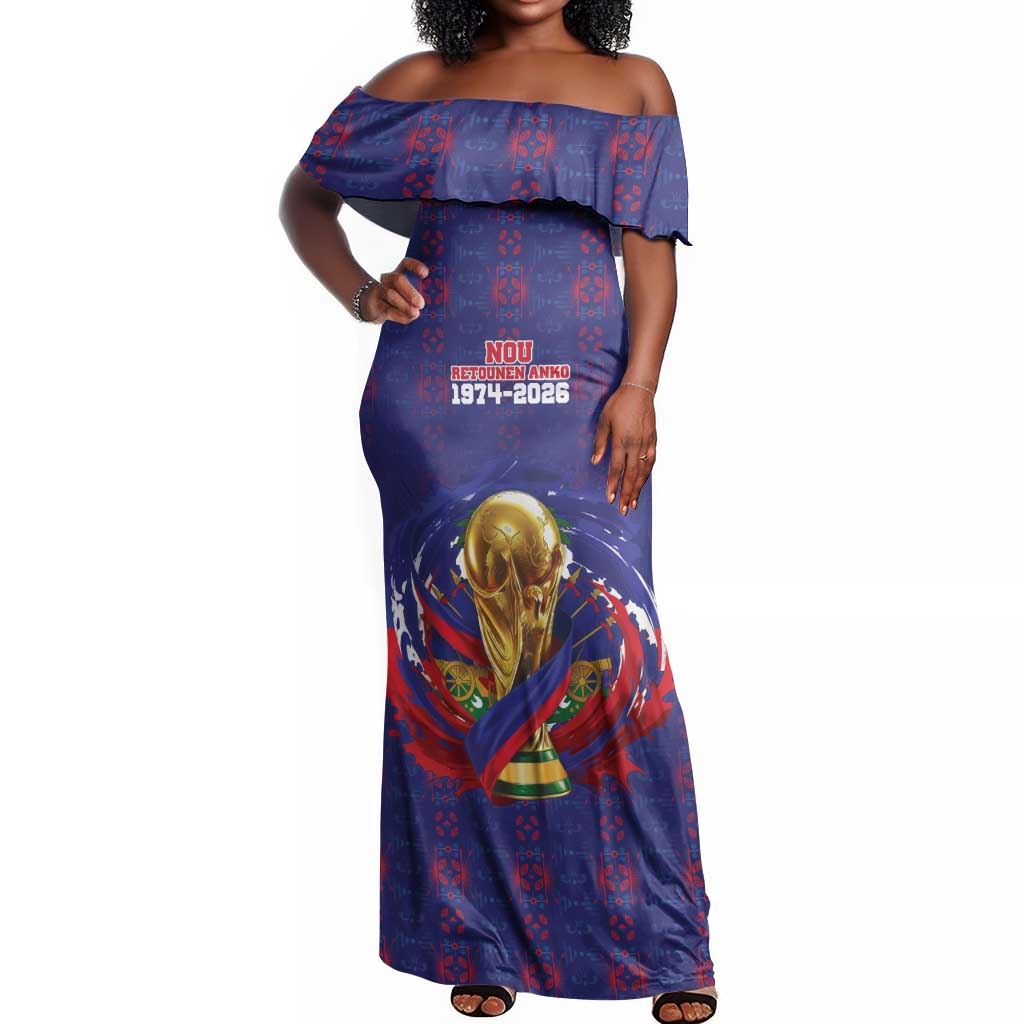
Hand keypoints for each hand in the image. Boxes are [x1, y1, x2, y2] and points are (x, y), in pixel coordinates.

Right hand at [362, 257, 428, 323]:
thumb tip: (422, 306)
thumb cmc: (395, 297)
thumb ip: (416, 296)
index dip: (416, 266)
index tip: (425, 274)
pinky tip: (409, 318)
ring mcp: (380, 291)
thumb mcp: (407, 293)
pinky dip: (400, 315)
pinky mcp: (376, 304)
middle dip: (410, 292)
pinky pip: (388, 309)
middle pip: (397, 279)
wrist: (371, 303)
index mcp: (399, 272)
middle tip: (421, 304)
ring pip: (391, 295)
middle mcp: (388, 279)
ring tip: (415, 313)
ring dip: (405, 306)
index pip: (406, 263)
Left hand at [591, 384, 656, 514]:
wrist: (639, 391)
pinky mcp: (653, 440)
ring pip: (643, 471)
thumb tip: (595, 461)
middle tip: (624, 510)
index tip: (610, 498)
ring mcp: (646, 443)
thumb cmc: (618, 404)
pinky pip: (651, 462)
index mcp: (621, 441)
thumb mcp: (603, 421)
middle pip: (631, 475)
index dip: (613, 485)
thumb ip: (600, 442)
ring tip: (634, 503)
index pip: (616, 468)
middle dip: (627, 494)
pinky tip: (643, 483)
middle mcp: (635, 445)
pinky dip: (647, 474)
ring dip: (638, 489)